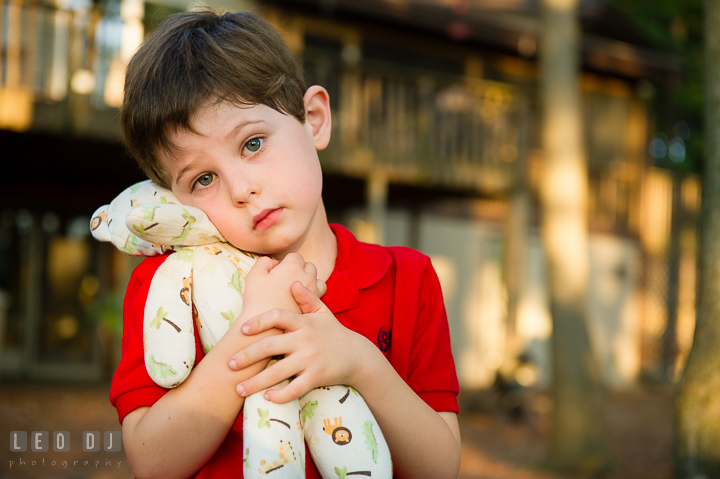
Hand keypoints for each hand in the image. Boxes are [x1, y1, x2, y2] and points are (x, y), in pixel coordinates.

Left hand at [228, 282, 372, 402]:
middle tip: (229, 364)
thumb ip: (307, 298)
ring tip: (238, 388)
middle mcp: (305, 340)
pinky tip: (266, 397)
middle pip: (270, 346)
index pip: (278, 317)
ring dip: (256, 382)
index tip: (242, 330)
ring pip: (278, 372)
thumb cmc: (334, 333)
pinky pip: (295, 388)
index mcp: (304, 322)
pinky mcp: (317, 376)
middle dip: (246, 356)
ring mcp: (310, 359)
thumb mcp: (323, 312)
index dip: (259, 322)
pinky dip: (280, 395)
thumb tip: (293, 282)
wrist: (358, 356)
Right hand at [240, 253, 326, 319]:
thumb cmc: (258, 300)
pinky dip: (312, 294)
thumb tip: (275, 262)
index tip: (279, 271)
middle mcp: (307, 277)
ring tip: (296, 289)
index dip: (286, 262)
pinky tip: (300, 300)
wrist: (266, 328)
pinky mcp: (315, 305)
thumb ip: (265, 262)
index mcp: (292, 267)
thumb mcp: (254, 275)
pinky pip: (319, 294)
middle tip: (286, 280)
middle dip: (300, 269)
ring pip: (317, 279)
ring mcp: (313, 291)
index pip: (295, 256)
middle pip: (309, 266)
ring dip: (310, 280)